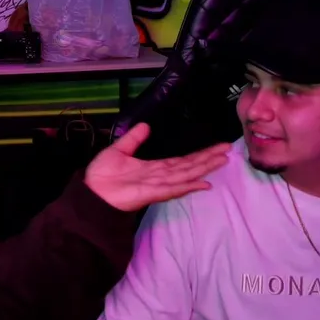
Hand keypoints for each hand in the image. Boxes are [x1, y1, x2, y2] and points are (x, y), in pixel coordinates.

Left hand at [84, 123, 230, 211]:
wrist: (90, 192)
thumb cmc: (102, 175)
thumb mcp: (118, 150)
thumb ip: (133, 139)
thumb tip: (146, 125)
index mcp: (154, 167)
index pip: (182, 160)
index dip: (200, 154)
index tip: (217, 147)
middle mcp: (160, 176)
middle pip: (189, 166)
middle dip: (208, 159)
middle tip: (228, 151)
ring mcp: (158, 185)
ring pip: (185, 175)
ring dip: (204, 168)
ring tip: (222, 160)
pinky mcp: (151, 194)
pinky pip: (172, 189)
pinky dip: (188, 186)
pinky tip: (203, 183)